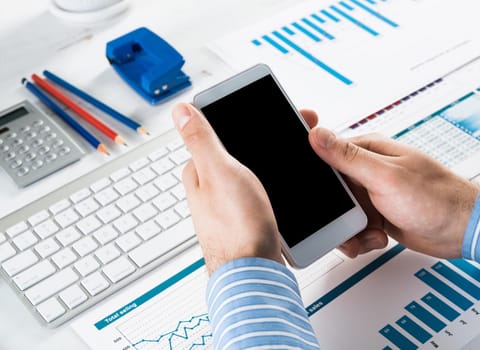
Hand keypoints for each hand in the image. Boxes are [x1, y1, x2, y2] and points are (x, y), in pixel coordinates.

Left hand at [172, 103, 282, 274]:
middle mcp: (207, 191)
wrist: (256, 273)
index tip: (251, 115)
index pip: (210, 136)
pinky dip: (268, 188)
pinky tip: (281, 190)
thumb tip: (179, 110)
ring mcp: (225, 206)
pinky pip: (256, 194)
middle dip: (254, 145)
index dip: (231, 122)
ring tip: (286, 163)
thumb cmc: (237, 227)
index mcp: (197, 174)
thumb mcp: (220, 171)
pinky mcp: (243, 220)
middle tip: (278, 141)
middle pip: (231, 155)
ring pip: (246, 175)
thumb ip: (200, 139)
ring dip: (264, 167)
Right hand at [304, 111, 479, 258]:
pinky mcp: (375, 214)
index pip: (325, 156)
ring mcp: (371, 194)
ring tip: (369, 232)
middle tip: (349, 220)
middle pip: (330, 192)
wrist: (462, 230)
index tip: (315, 193)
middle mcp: (367, 171)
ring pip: (340, 214)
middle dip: (335, 212)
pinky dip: (361, 238)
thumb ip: (347, 157)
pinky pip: (353, 228)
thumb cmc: (435, 198)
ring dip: (349, 230)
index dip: (316, 176)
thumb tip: (317, 134)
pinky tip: (377, 237)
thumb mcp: (385, 175)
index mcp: (367, 151)